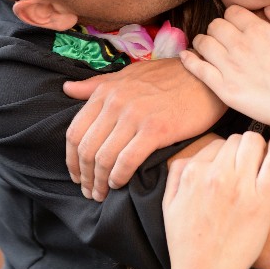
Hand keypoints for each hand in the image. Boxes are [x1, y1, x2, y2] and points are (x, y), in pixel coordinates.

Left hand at [64, 57, 225, 200]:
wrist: (204, 77)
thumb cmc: (167, 78)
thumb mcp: (128, 75)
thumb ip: (96, 85)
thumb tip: (66, 89)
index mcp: (106, 91)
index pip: (75, 132)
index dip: (71, 159)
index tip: (77, 175)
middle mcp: (116, 102)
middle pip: (86, 149)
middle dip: (84, 176)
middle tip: (89, 191)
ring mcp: (135, 116)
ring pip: (104, 157)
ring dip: (99, 182)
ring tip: (102, 194)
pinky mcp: (156, 129)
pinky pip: (127, 160)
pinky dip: (119, 177)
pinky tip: (119, 183)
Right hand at [163, 130, 269, 268]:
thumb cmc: (186, 244)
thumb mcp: (168, 205)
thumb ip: (176, 174)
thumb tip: (189, 157)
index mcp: (192, 172)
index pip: (215, 144)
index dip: (224, 153)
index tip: (230, 163)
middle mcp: (216, 174)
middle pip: (235, 140)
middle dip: (241, 147)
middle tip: (246, 161)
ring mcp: (240, 185)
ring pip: (252, 143)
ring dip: (256, 146)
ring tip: (260, 156)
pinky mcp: (262, 199)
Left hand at [180, 4, 269, 128]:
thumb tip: (267, 9)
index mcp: (258, 30)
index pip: (232, 12)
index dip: (234, 16)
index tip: (237, 24)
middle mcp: (240, 45)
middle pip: (215, 26)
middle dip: (219, 28)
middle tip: (224, 37)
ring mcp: (230, 68)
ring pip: (203, 43)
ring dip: (204, 41)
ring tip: (206, 45)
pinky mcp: (224, 89)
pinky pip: (198, 70)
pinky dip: (189, 60)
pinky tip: (186, 56)